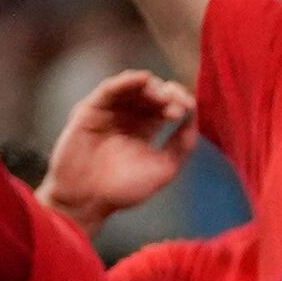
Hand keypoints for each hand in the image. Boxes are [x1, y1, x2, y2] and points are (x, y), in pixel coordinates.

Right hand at [39, 71, 194, 222]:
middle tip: (175, 108)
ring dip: (151, 87)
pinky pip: (110, 89)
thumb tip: (195, 117)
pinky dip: (127, 81)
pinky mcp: (91, 109)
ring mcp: (109, 111)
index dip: (180, 101)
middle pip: (153, 92)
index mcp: (146, 129)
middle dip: (168, 95)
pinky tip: (142, 79)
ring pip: (133, 86)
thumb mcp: (164, 169)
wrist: (87, 201)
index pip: (167, 105)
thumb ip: (182, 144)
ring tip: (162, 97)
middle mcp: (128, 116)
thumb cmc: (123, 191)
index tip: (189, 107)